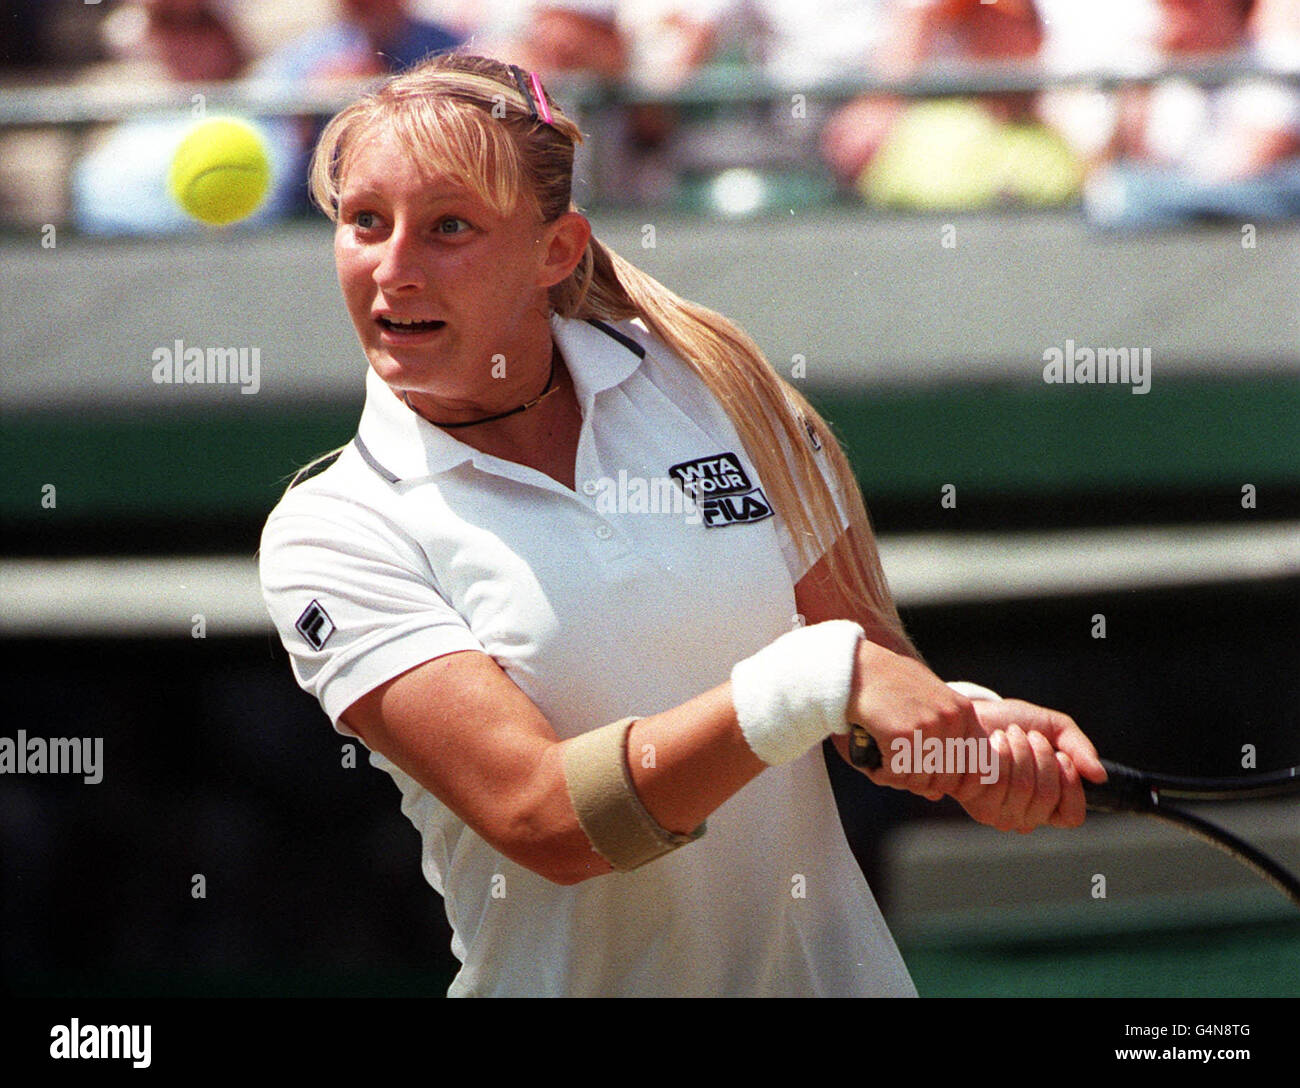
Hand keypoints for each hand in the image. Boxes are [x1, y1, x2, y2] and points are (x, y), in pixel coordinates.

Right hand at [848, 640, 990, 801]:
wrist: (855, 669)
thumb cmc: (887, 689)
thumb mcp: (922, 710)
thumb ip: (936, 748)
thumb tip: (937, 796)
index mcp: (964, 711)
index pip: (978, 765)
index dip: (956, 781)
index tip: (931, 779)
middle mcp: (951, 719)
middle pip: (947, 780)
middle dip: (921, 782)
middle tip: (899, 770)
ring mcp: (928, 727)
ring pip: (920, 781)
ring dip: (898, 779)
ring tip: (882, 764)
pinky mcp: (902, 734)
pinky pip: (896, 775)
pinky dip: (881, 774)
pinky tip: (872, 761)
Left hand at [950, 699, 1106, 832]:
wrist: (970, 715)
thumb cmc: (1013, 724)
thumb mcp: (1053, 728)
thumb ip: (1079, 748)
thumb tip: (1100, 776)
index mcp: (1048, 806)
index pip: (1073, 816)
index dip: (1071, 784)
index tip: (1062, 755)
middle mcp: (1025, 817)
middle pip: (1049, 796)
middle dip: (1043, 756)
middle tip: (1031, 735)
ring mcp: (1000, 813)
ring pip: (1025, 787)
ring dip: (1021, 750)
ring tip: (1010, 734)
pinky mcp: (977, 801)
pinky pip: (999, 780)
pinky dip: (1001, 751)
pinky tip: (993, 740)